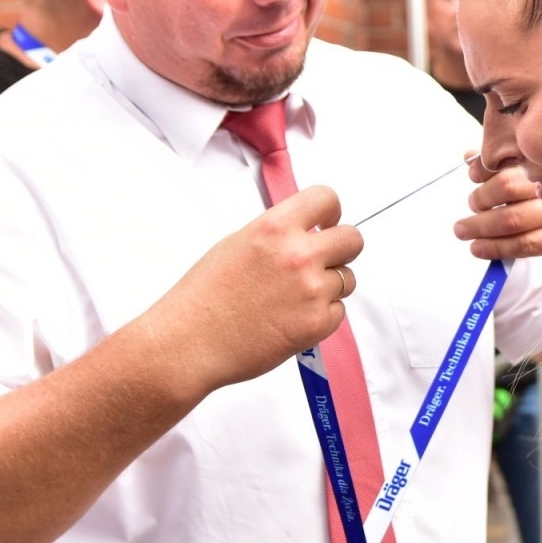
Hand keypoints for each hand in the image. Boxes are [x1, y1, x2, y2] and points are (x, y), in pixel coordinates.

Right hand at [147, 185, 363, 395]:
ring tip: (292, 298)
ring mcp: (312, 290)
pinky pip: (338, 311)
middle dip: (341, 249)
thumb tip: (306, 233)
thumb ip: (278, 234)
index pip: (327, 199)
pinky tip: (290, 319)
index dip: (331, 212)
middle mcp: (299, 255)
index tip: (327, 223)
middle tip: (323, 261)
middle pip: (353, 240)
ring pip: (347, 279)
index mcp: (275, 228)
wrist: (188, 343)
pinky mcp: (317, 323)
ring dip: (329, 286)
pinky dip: (321, 316)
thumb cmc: (204, 297)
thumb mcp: (238, 243)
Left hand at [453, 152, 541, 279]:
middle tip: (470, 207)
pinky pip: (526, 244)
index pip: (511, 159)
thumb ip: (508, 168)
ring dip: (480, 227)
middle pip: (509, 186)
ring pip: (513, 219)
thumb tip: (469, 157)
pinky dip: (496, 248)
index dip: (485, 167)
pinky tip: (478, 249)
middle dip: (480, 198)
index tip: (471, 175)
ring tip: (462, 230)